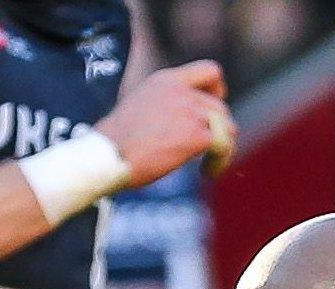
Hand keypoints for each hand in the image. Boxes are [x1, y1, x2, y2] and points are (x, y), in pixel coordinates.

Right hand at [96, 61, 235, 187]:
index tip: (212, 108)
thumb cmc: (116, 141)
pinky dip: (219, 162)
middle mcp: (181, 92)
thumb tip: (185, 124)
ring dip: (223, 148)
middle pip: (221, 108)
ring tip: (210, 164)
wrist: (107, 156)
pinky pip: (222, 147)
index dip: (218, 91)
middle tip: (208, 150)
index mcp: (166, 80)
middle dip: (219, 130)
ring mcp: (190, 112)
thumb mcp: (140, 106)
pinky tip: (207, 171)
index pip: (211, 70)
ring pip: (227, 128)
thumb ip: (166, 106)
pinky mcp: (196, 135)